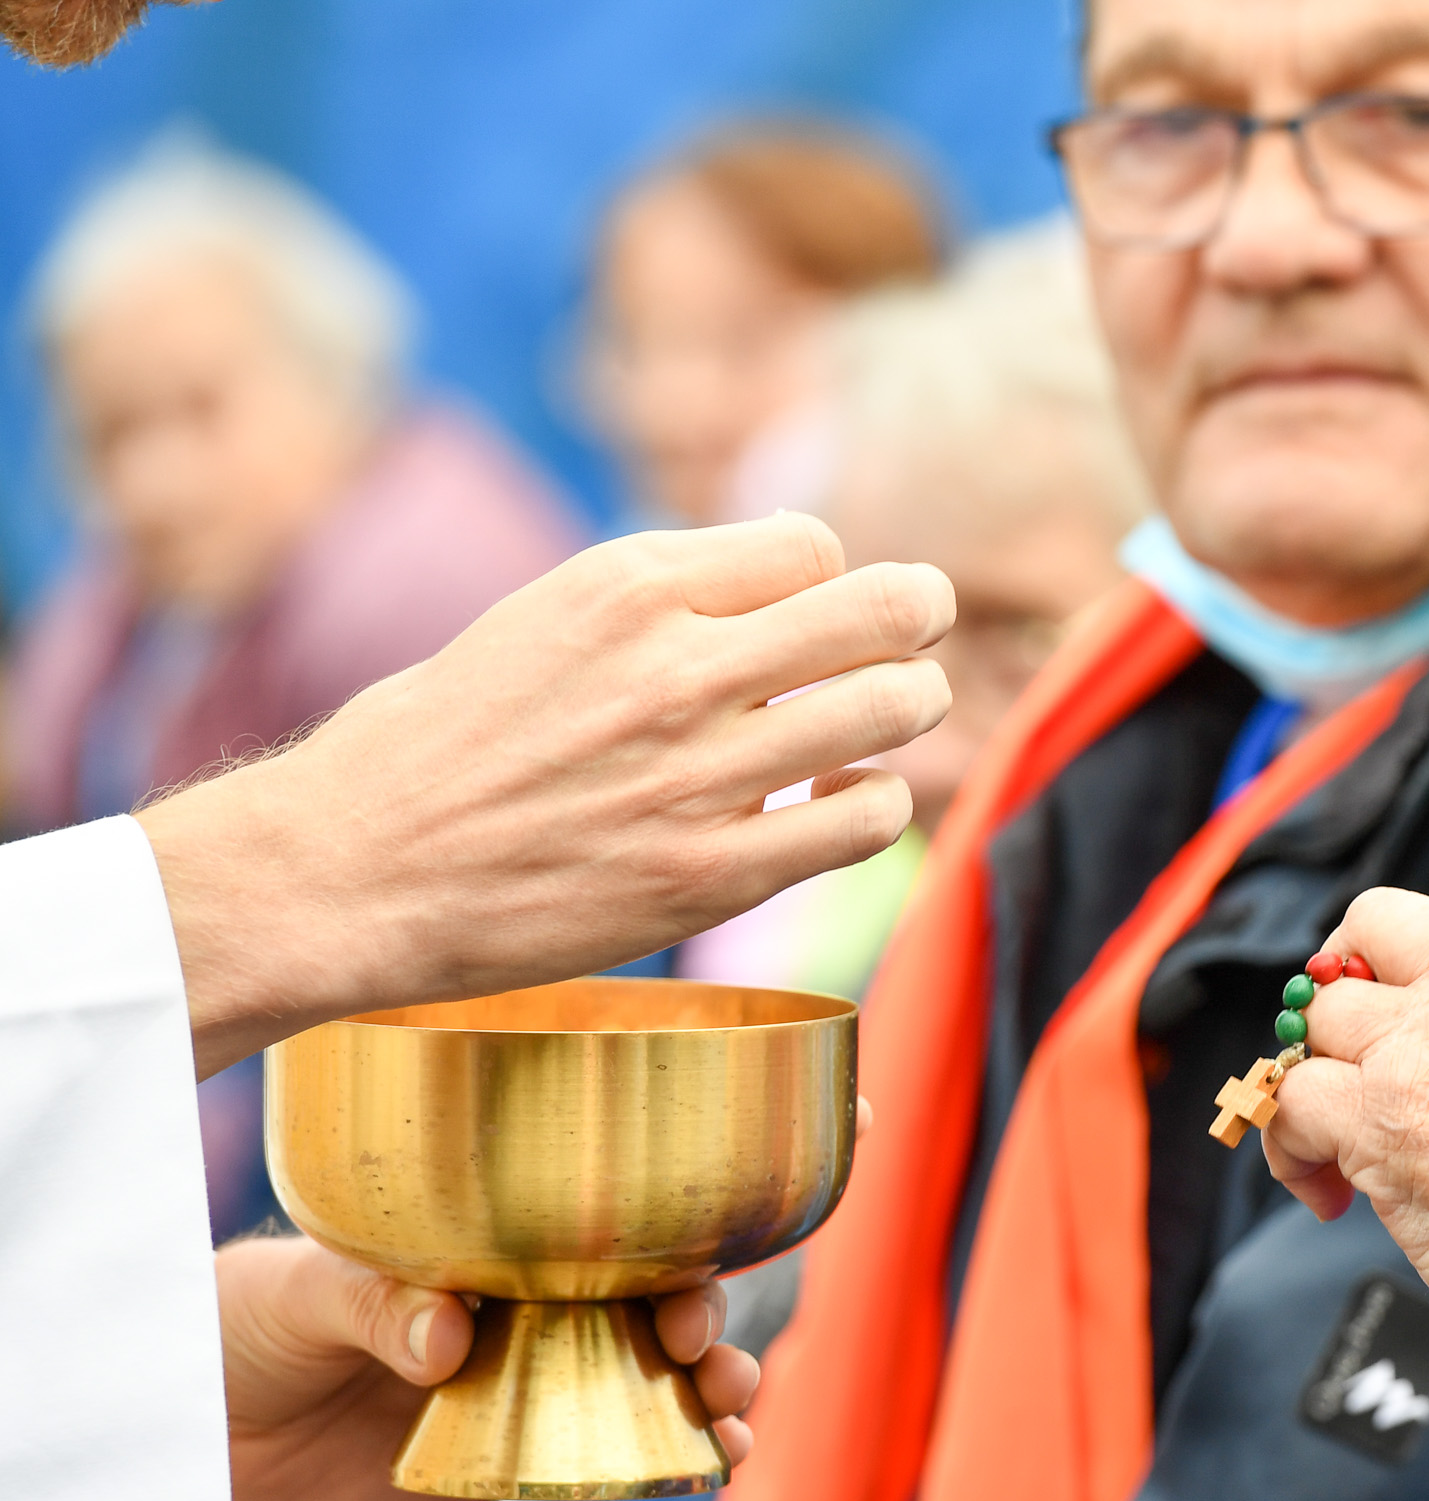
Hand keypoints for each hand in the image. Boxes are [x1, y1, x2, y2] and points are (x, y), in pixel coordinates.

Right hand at [141, 515, 956, 1078]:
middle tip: (915, 642)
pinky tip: (840, 803)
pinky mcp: (714, 872)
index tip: (813, 611)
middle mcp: (679, 667)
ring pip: (896, 708)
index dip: (829, 578)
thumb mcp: (547, 618)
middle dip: (918, 619)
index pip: (814, 544)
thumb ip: (667, 598)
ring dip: (908, 710)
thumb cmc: (443, 743)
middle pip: (887, 608)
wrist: (354, 869)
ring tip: (883, 723)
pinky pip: (867, 819)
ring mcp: (704, 772)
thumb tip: (792, 577)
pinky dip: (875, 805)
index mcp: (630, 585)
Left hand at [218, 1234, 760, 1500]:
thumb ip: (375, 1302)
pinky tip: (708, 1474)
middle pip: (650, 1314)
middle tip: (713, 1366)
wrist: (196, 1434)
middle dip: (706, 1338)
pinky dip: (663, 1470)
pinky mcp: (507, 1464)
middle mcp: (527, 1314)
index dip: (670, 1258)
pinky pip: (601, 1465)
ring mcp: (526, 1391)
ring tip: (734, 1430)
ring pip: (646, 1391)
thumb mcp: (298, 1291)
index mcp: (494, 1250)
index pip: (605, 1239)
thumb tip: (450, 1335)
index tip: (686, 1299)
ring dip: (706, 1405)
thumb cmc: (239, 1323)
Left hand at [1262, 889, 1428, 1288]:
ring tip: (1346, 1140)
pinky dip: (1294, 1149)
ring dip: (1322, 1081)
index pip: (1413, 919)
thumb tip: (1391, 990)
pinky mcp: (1379, 1114)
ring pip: (1314, 1023)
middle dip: (1342, 1012)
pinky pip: (1292, 1100)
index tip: (1381, 1010)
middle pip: (1353, 953)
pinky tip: (1329, 1189)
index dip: (1379, 964)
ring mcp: (1422, 1046)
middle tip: (1351, 1065)